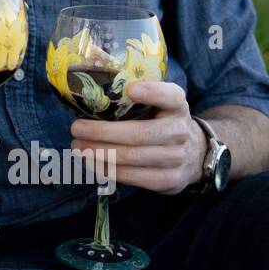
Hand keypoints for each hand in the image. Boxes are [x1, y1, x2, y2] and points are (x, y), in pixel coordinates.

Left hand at [69, 80, 205, 195]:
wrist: (193, 153)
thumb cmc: (160, 122)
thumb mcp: (157, 104)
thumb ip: (133, 99)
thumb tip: (89, 96)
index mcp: (177, 105)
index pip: (170, 96)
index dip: (151, 92)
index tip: (129, 89)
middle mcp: (179, 131)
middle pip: (139, 133)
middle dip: (102, 132)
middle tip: (76, 129)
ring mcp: (177, 158)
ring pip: (132, 157)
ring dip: (99, 153)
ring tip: (77, 146)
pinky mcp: (170, 180)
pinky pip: (134, 177)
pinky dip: (108, 170)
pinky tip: (92, 163)